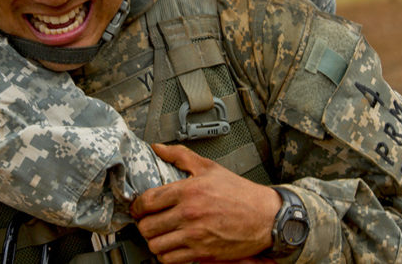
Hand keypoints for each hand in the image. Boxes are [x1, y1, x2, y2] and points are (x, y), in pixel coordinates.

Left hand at [130, 144, 281, 263]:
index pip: (147, 201)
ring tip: (158, 234)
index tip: (137, 207)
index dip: (136, 206)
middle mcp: (189, 214)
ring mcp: (195, 235)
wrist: (265, 217)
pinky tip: (170, 246)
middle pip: (147, 226)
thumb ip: (180, 156)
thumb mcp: (209, 167)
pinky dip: (166, 255)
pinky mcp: (202, 253)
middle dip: (143, 224)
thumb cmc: (239, 192)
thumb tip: (158, 148)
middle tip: (147, 221)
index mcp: (188, 191)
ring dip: (153, 240)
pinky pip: (171, 259)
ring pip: (155, 245)